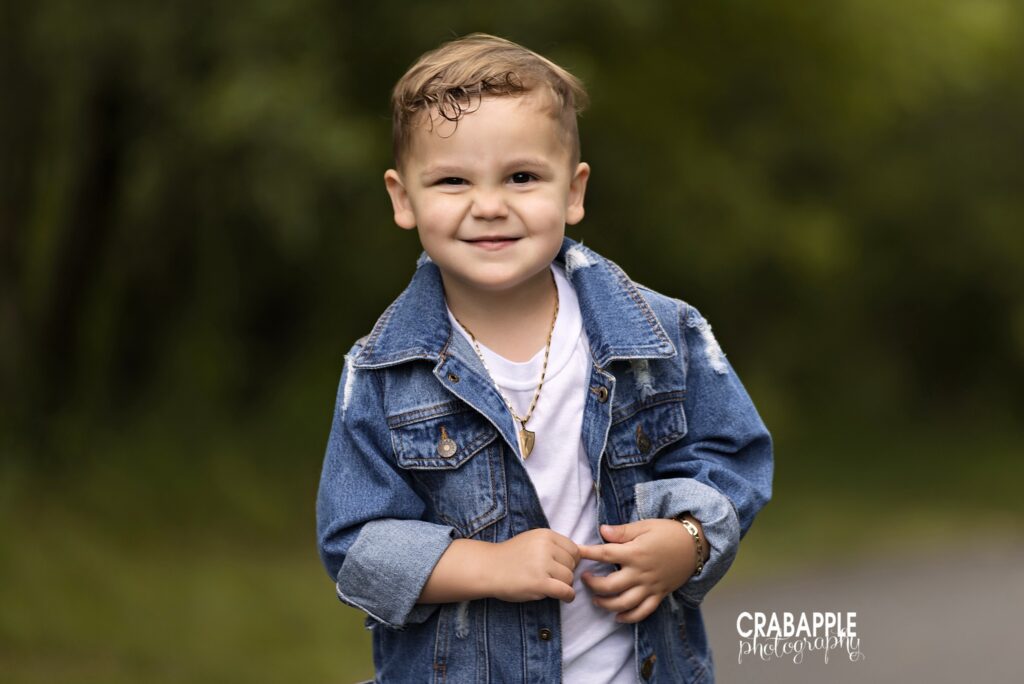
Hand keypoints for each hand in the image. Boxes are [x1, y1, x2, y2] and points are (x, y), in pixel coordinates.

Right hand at [486, 528, 580, 602]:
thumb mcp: (532, 541)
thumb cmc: (511, 556)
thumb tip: (584, 552)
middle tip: (552, 578)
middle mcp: (546, 547)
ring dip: (564, 585)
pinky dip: (568, 596)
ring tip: (550, 586)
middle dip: (566, 573)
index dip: (570, 561)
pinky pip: (565, 591)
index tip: (560, 567)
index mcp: (546, 535)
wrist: (488, 568)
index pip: (574, 549)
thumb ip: (554, 545)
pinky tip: (563, 597)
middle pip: (573, 564)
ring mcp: (542, 565)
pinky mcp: (539, 583)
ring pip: (569, 578)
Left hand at [578, 519, 699, 623]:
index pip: (605, 554)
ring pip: (624, 603)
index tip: (576, 552)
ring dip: (606, 604)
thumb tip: (601, 531)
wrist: (695, 545)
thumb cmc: (668, 532)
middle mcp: (641, 573)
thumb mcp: (645, 526)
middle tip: (583, 579)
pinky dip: (629, 617)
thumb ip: (622, 532)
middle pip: (610, 586)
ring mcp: (650, 587)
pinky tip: (617, 617)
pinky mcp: (659, 595)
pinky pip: (643, 612)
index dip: (588, 554)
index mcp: (635, 553)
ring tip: (595, 599)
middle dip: (592, 584)